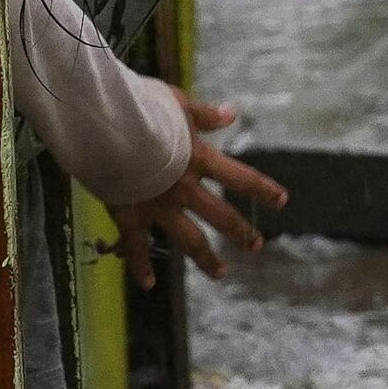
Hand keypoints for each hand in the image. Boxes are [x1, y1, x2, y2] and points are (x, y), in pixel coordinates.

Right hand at [108, 94, 287, 283]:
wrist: (106, 128)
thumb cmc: (141, 108)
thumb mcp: (178, 104)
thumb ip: (205, 114)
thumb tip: (231, 113)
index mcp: (200, 160)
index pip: (241, 178)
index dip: (263, 189)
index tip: (281, 201)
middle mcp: (185, 189)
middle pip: (221, 216)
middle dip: (240, 232)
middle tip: (256, 245)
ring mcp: (159, 207)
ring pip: (189, 239)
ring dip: (206, 258)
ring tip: (220, 273)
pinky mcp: (130, 217)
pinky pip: (137, 247)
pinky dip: (141, 266)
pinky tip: (148, 284)